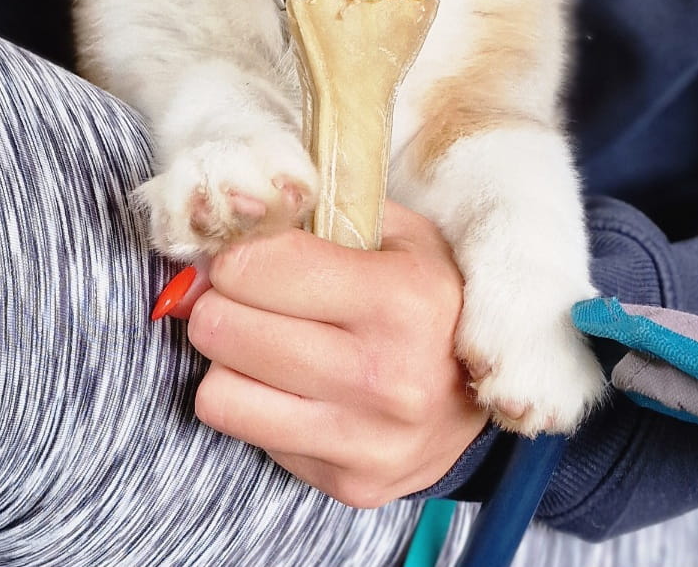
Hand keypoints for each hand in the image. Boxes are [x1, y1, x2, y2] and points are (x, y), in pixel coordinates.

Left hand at [179, 200, 488, 507]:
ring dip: (230, 361)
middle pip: (224, 328)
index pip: (256, 267)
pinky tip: (294, 384)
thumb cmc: (429, 292)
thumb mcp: (394, 230)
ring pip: (220, 393)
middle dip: (221, 302)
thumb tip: (212, 237)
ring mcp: (366, 440)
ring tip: (264, 341)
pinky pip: (248, 435)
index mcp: (399, 297)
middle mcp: (384, 376)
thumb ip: (310, 214)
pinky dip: (257, 404)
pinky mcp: (349, 482)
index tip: (247, 254)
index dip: (235, 253)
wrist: (485, 390)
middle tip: (246, 296)